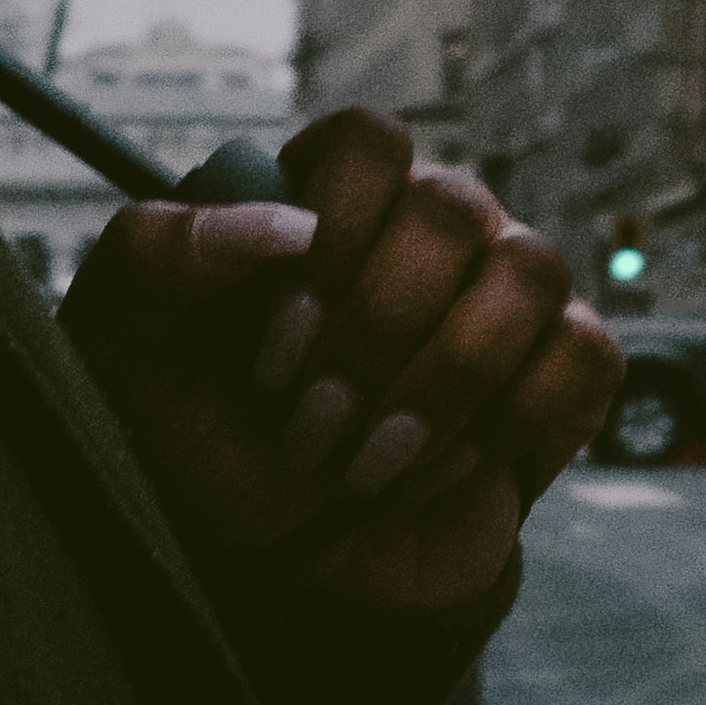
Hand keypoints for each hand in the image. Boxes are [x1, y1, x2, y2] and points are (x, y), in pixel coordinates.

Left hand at [69, 111, 613, 625]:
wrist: (260, 563)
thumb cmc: (186, 436)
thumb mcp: (119, 348)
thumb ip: (158, 254)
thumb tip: (288, 228)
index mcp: (327, 198)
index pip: (368, 141)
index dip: (330, 238)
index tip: (272, 351)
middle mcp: (427, 225)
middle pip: (451, 210)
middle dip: (375, 338)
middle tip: (310, 427)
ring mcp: (500, 294)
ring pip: (530, 272)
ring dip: (442, 386)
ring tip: (366, 467)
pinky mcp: (554, 375)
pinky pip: (585, 355)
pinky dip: (509, 424)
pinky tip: (431, 475)